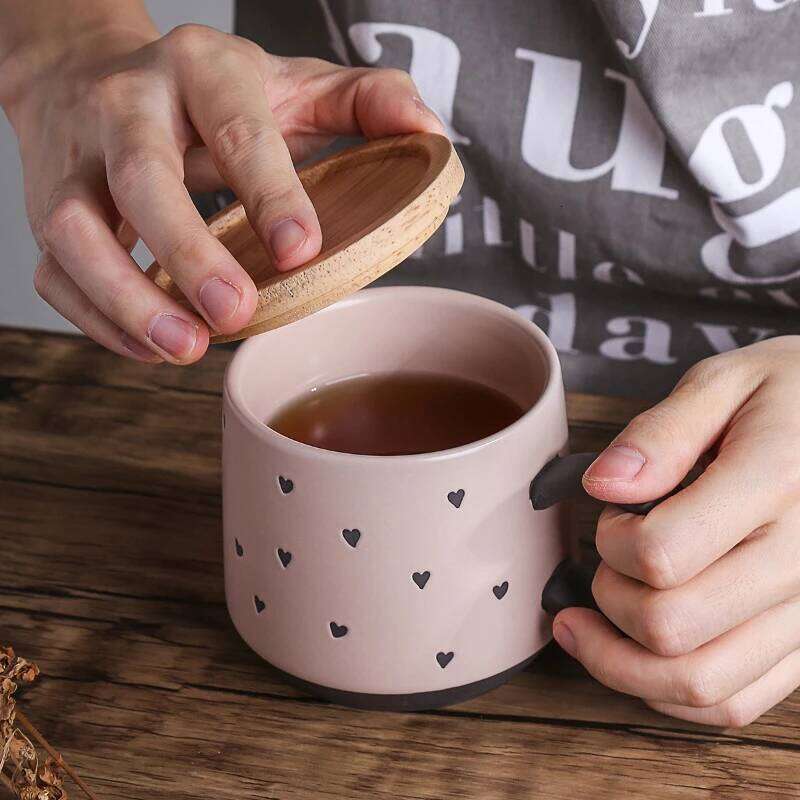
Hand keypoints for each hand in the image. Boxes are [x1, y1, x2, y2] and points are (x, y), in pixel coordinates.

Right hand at [3, 22, 442, 362]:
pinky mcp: (47, 207)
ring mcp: (78, 161)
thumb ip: (367, 99)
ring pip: (74, 229)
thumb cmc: (209, 95)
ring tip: (182, 348)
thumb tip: (430, 134)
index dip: (269, 191)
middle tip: (235, 314)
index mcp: (201, 71)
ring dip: (124, 298)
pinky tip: (148, 347)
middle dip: (189, 252)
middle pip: (142, 177)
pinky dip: (96, 318)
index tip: (301, 251)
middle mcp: (128, 107)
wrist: (89, 73)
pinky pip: (54, 270)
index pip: (236, 128)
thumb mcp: (293, 83)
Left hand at [553, 336, 799, 726]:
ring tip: (588, 628)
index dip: (611, 540)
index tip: (611, 515)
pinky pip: (737, 701)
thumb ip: (660, 433)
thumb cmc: (790, 396)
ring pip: (702, 684)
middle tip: (605, 561)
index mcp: (777, 483)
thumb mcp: (725, 382)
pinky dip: (670, 694)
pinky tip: (637, 659)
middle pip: (673, 626)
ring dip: (623, 664)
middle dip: (610, 599)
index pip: (664, 553)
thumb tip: (603, 485)